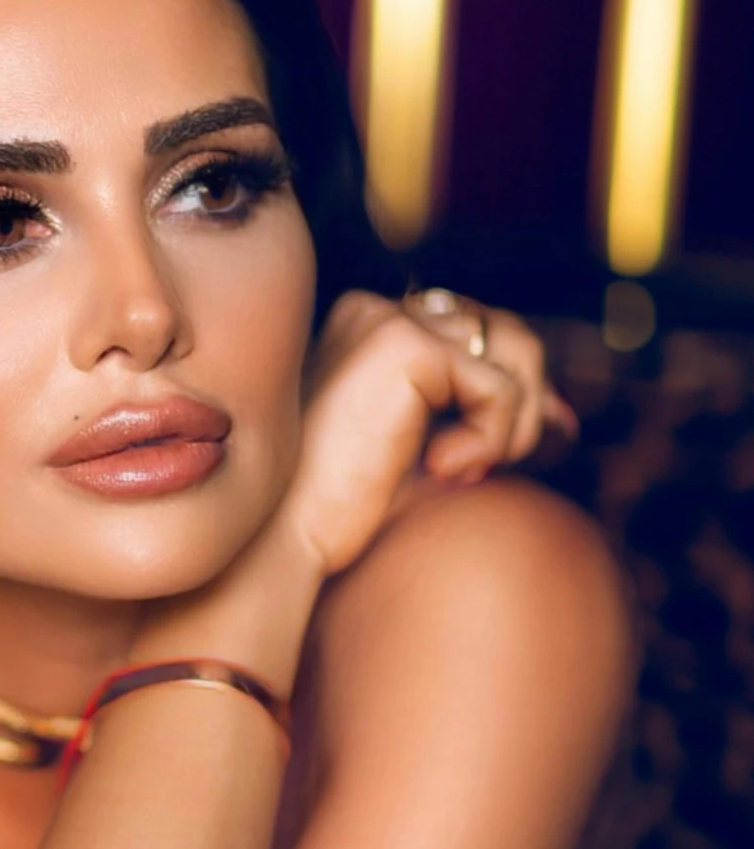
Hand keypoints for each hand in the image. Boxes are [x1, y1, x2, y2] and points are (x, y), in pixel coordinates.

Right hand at [282, 289, 575, 578]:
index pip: (476, 333)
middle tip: (488, 466)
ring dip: (512, 421)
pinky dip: (492, 438)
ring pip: (513, 348)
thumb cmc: (341, 511)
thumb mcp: (426, 453)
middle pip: (504, 330)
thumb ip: (483, 420)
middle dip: (522, 404)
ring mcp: (386, 320)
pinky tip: (443, 468)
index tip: (497, 457)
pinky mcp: (404, 345)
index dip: (508, 395)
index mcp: (369, 328)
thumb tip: (566, 418)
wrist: (284, 538)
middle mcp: (374, 310)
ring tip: (464, 468)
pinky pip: (499, 387)